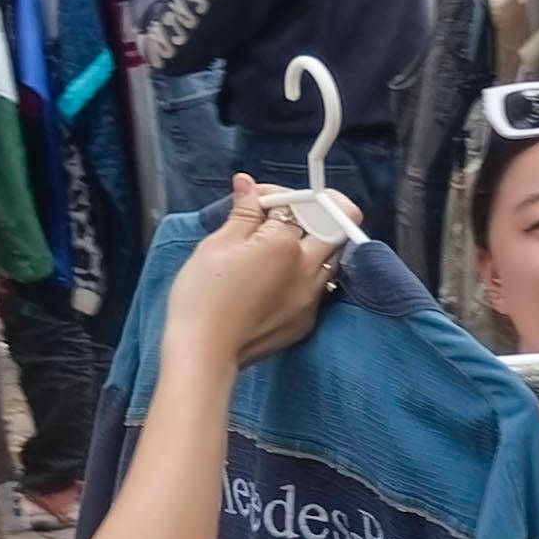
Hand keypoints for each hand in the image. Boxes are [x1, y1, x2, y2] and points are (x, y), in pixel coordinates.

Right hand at [175, 182, 335, 364]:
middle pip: (335, 228)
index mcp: (285, 244)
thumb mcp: (217, 245)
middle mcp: (307, 270)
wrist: (204, 351)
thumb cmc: (203, 299)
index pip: (300, 205)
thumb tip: (248, 187)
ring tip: (279, 247)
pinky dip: (307, 274)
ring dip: (315, 245)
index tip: (260, 201)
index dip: (280, 197)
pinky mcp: (307, 320)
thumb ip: (243, 212)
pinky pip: (320, 287)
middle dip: (314, 215)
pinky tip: (279, 276)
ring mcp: (311, 298)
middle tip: (283, 218)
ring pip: (332, 258)